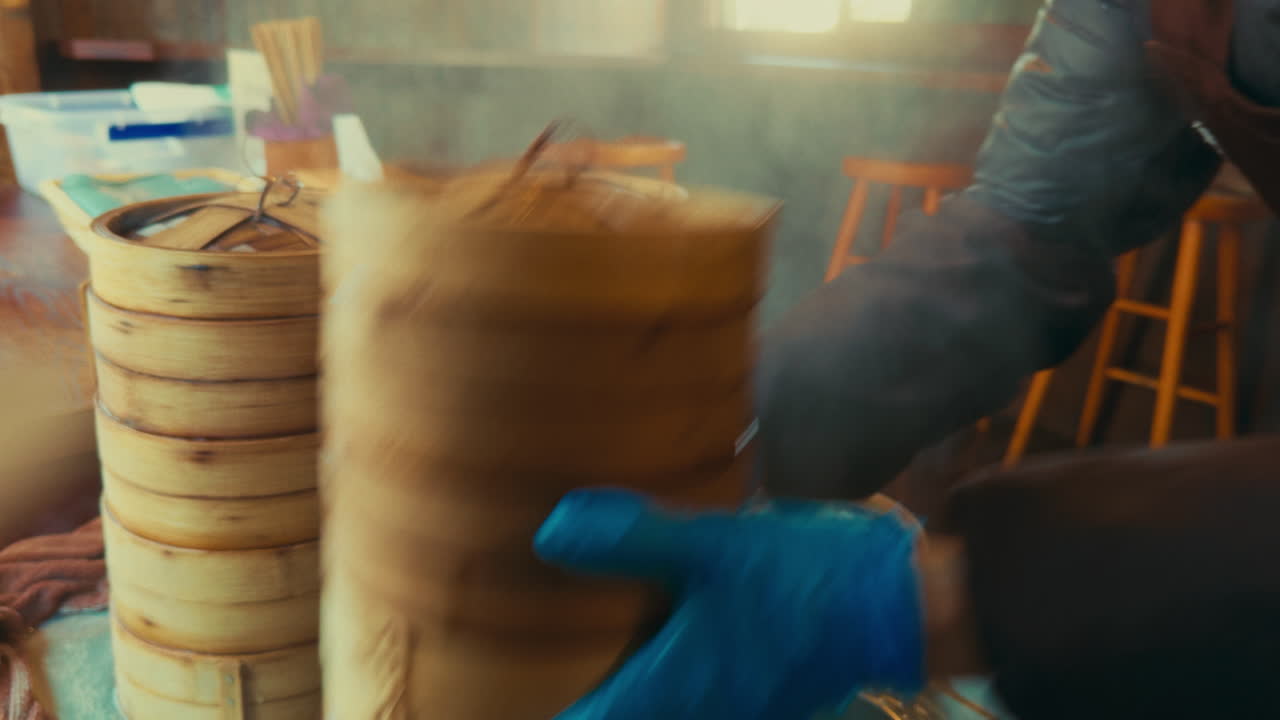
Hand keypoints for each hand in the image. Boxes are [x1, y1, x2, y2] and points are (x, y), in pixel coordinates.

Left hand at [534, 489, 925, 719]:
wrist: (898, 607)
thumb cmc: (804, 581)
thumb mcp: (714, 547)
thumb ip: (633, 538)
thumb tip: (550, 531)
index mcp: (671, 692)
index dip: (547, 718)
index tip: (492, 699)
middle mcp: (695, 714)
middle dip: (580, 705)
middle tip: (519, 676)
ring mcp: (730, 712)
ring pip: (655, 715)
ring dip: (621, 699)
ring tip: (578, 662)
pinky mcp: (756, 697)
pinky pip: (689, 704)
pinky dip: (657, 688)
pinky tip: (654, 644)